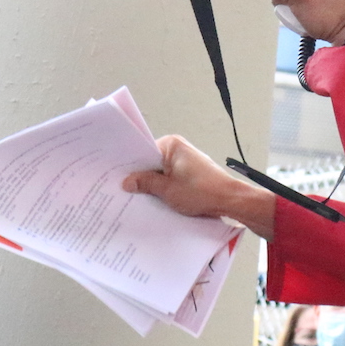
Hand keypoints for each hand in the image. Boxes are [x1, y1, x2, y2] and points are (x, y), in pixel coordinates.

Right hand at [123, 135, 275, 236]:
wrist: (229, 200)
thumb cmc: (202, 191)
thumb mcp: (168, 189)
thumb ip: (146, 183)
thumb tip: (127, 182)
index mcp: (171, 145)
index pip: (143, 152)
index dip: (129, 166)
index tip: (115, 177)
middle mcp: (178, 149)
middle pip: (151, 162)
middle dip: (139, 177)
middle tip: (121, 190)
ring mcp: (184, 161)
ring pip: (160, 172)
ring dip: (151, 184)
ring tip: (135, 197)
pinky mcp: (189, 173)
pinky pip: (170, 178)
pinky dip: (162, 188)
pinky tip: (153, 200)